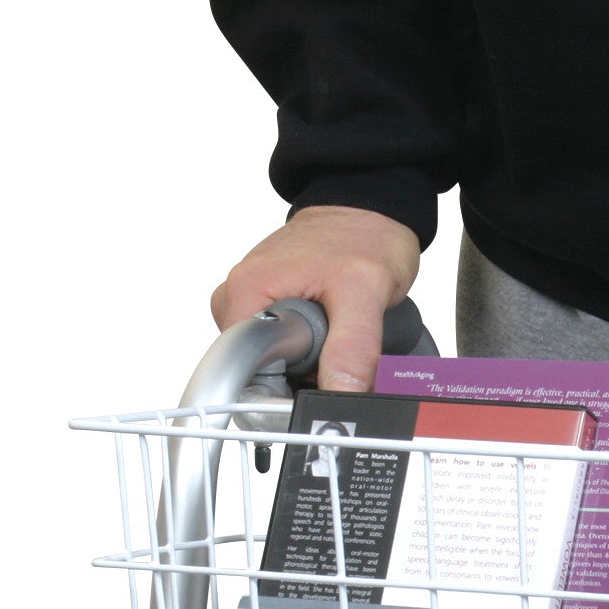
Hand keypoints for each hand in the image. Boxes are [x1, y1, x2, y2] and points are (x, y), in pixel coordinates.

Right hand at [211, 206, 420, 391]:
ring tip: (335, 330)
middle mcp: (239, 296)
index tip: (314, 385)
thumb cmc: (363, 238)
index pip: (245, 367)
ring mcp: (252, 302)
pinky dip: (309, 350)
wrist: (369, 213)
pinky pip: (283, 348)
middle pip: (259, 369)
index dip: (281, 388)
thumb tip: (340, 394)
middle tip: (335, 347)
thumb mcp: (365, 293)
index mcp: (246, 291)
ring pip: (274, 362)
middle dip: (300, 374)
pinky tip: (329, 330)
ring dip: (308, 362)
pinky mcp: (268, 306)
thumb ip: (352, 349)